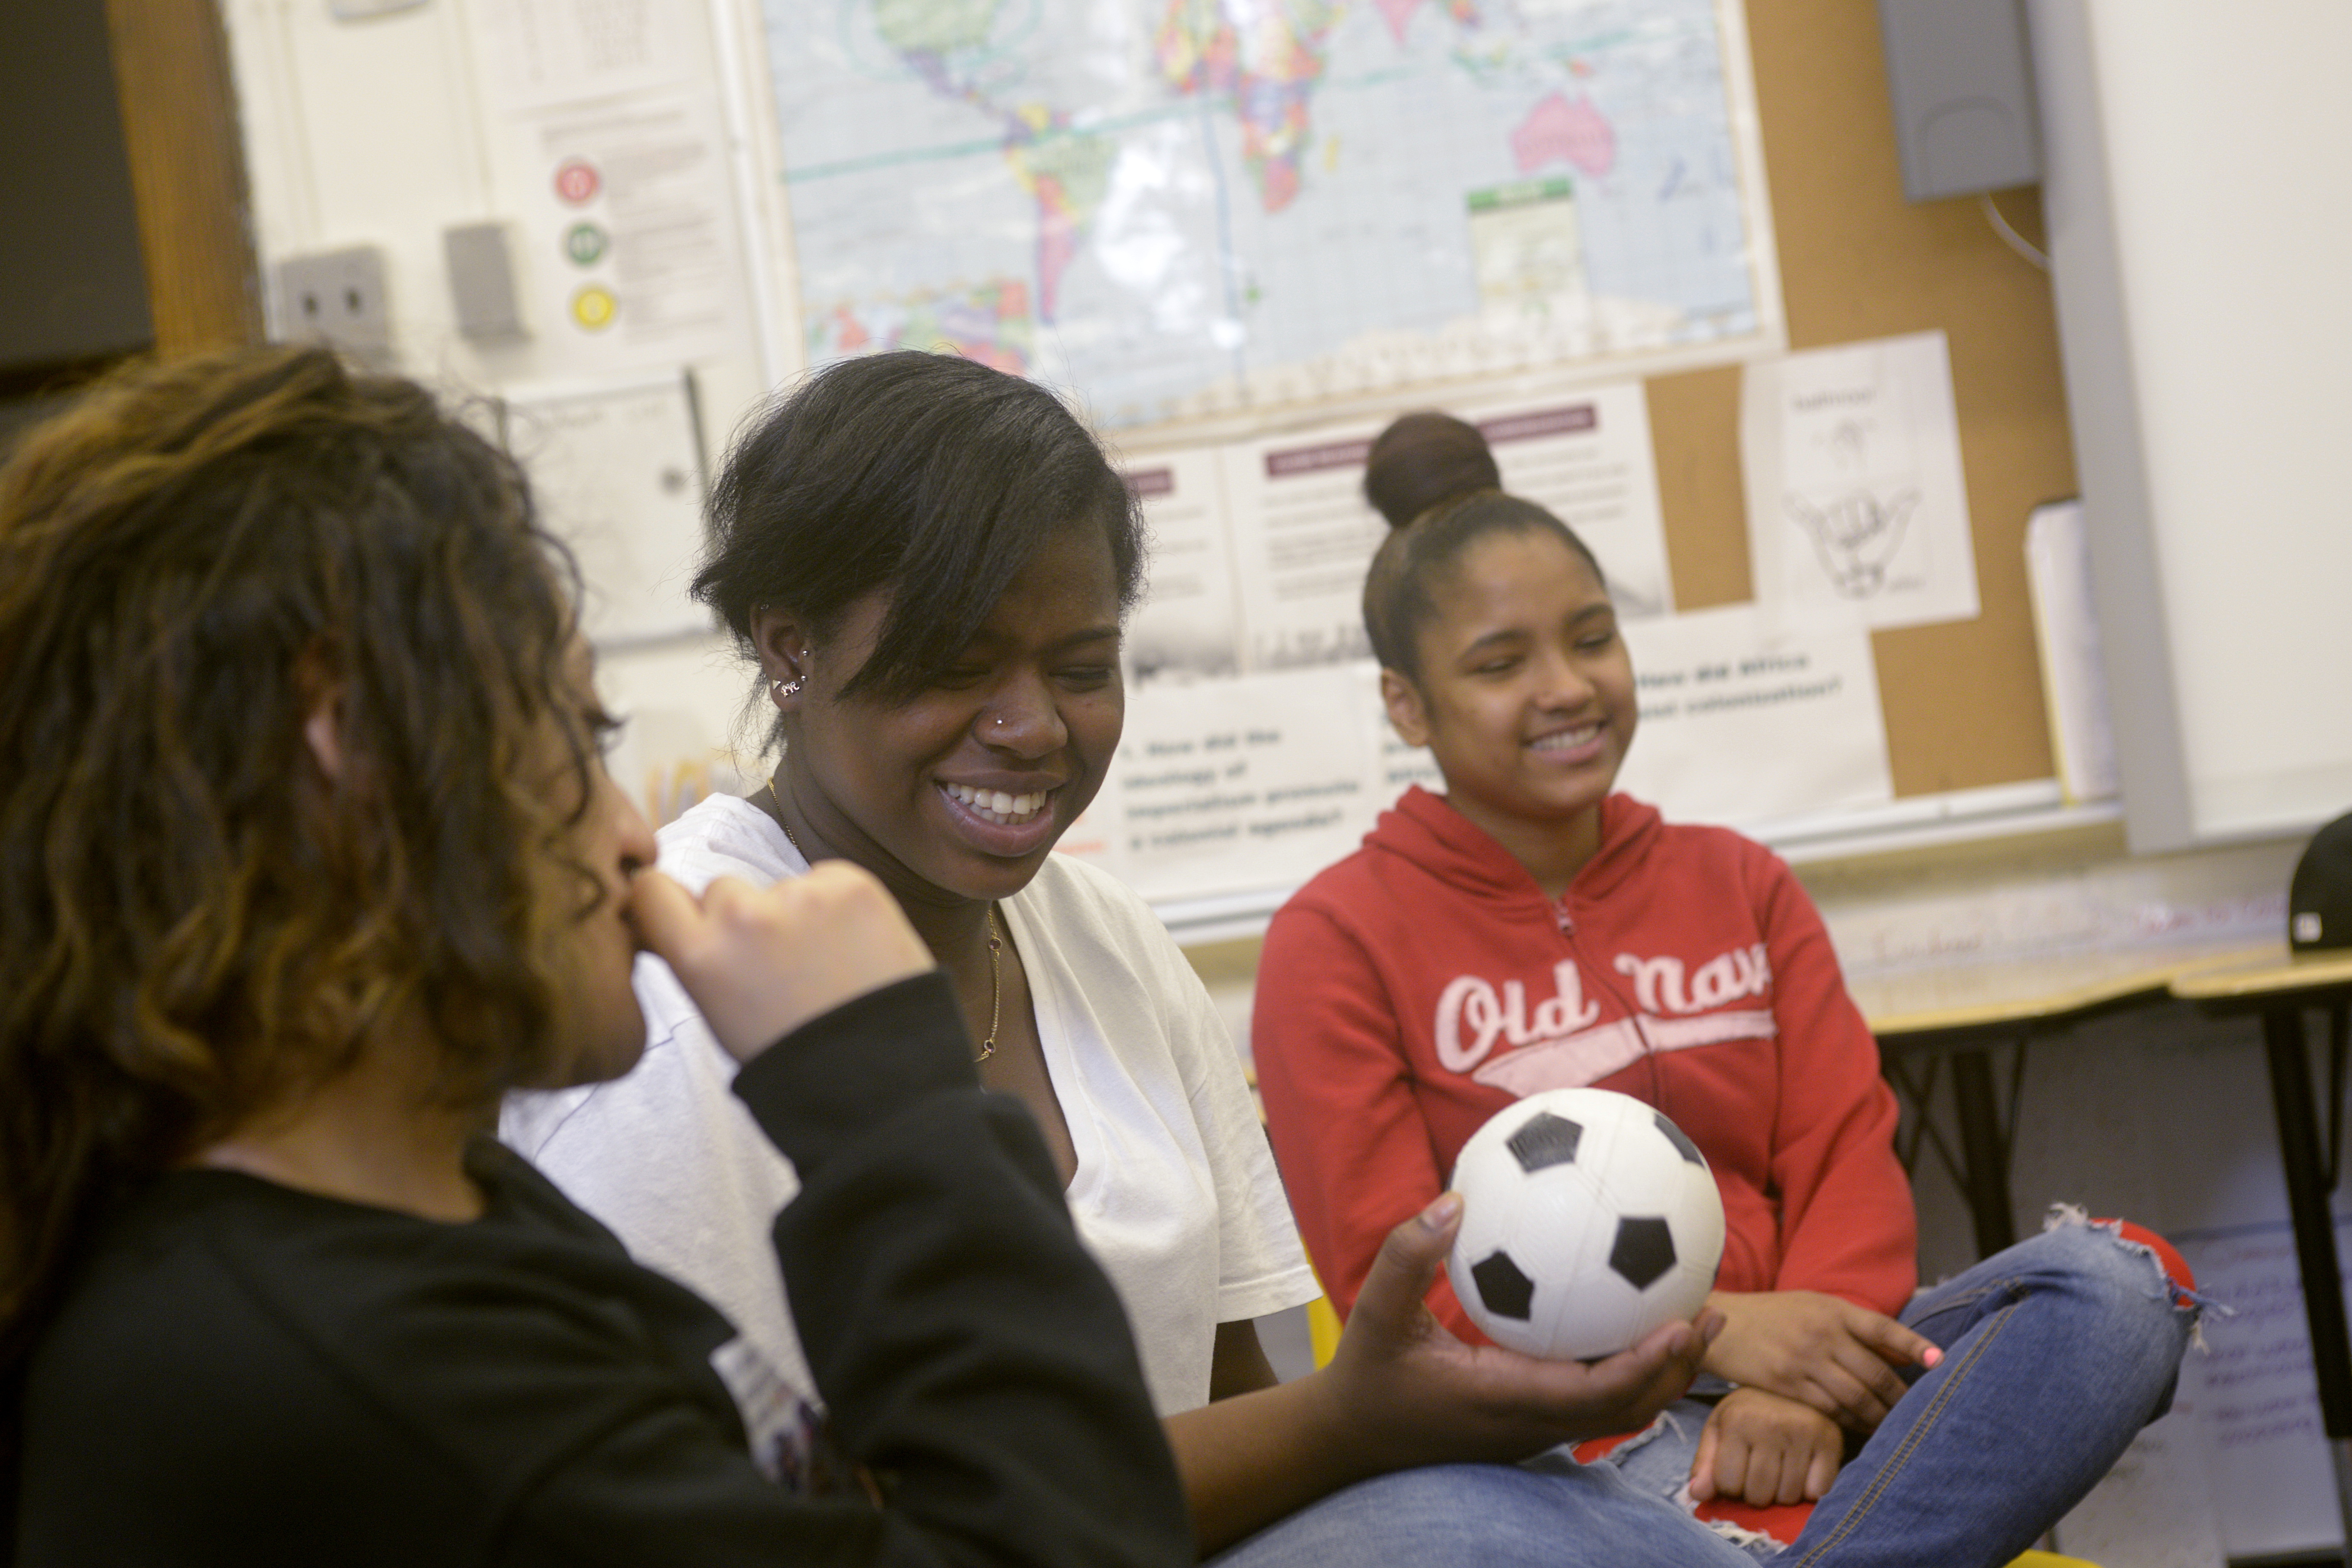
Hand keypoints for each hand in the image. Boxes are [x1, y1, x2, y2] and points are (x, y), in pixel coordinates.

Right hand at [629, 863, 933, 1061]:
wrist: (884, 1075)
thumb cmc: (798, 1055)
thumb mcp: (721, 1017)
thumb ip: (699, 961)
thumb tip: (682, 922)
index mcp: (701, 955)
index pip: (653, 891)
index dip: (668, 901)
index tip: (689, 916)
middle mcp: (743, 915)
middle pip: (723, 889)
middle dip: (743, 918)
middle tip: (779, 964)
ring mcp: (799, 895)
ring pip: (780, 886)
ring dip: (795, 912)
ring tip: (827, 964)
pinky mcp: (851, 884)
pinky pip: (828, 880)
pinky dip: (837, 906)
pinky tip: (854, 948)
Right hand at [1315, 1193, 1719, 1474]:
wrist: (1354, 1436)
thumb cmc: (1368, 1373)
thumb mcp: (1375, 1312)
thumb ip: (1407, 1256)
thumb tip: (1453, 1201)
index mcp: (1505, 1399)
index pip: (1594, 1393)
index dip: (1644, 1365)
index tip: (1680, 1324)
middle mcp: (1532, 1422)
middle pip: (1626, 1409)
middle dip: (1676, 1369)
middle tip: (1710, 1312)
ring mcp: (1535, 1428)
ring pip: (1617, 1410)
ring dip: (1661, 1372)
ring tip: (1695, 1319)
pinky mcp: (1530, 1420)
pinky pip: (1593, 1398)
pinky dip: (1627, 1368)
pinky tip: (1627, 1317)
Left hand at [1690, 1387, 1843, 1507]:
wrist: (1794, 1385)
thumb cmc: (1751, 1411)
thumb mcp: (1720, 1428)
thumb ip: (1705, 1462)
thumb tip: (1697, 1494)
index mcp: (1737, 1420)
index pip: (1728, 1485)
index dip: (1730, 1486)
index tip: (1737, 1471)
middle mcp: (1770, 1424)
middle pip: (1759, 1495)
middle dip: (1756, 1494)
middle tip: (1760, 1474)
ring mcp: (1803, 1432)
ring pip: (1789, 1497)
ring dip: (1782, 1494)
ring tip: (1780, 1471)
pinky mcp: (1831, 1441)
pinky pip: (1818, 1492)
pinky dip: (1810, 1491)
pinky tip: (1803, 1472)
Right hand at [1701, 1290, 1939, 1431]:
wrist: (1721, 1323)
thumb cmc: (1774, 1314)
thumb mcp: (1815, 1307)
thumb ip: (1857, 1327)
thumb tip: (1906, 1354)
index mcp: (1833, 1309)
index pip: (1882, 1327)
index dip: (1913, 1346)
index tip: (1939, 1361)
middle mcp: (1822, 1334)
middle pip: (1875, 1373)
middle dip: (1900, 1399)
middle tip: (1918, 1415)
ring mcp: (1803, 1360)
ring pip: (1855, 1397)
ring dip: (1879, 1417)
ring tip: (1893, 1428)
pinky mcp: (1786, 1384)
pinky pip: (1828, 1409)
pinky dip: (1850, 1422)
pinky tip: (1861, 1428)